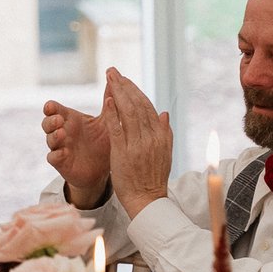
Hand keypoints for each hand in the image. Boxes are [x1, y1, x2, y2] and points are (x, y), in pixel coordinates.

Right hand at [42, 97, 110, 205]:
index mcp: (70, 119)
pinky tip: (62, 153)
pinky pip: (53, 157)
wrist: (103, 168)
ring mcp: (60, 147)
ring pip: (49, 139)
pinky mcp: (61, 162)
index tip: (50, 106)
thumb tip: (114, 76)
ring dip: (53, 136)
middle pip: (47, 123)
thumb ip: (108, 101)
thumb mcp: (106, 121)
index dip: (50, 107)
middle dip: (50, 120)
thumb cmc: (102, 141)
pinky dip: (56, 154)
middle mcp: (62, 131)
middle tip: (58, 119)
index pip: (54, 110)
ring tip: (61, 133)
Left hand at [101, 69, 172, 216]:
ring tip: (110, 79)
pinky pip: (117, 129)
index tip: (125, 79)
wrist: (147, 200)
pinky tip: (107, 100)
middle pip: (136, 105)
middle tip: (113, 71)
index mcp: (160, 135)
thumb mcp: (165, 154)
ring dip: (117, 93)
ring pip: (127, 112)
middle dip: (124, 86)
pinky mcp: (123, 153)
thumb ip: (165, 132)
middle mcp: (150, 137)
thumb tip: (164, 113)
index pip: (147, 106)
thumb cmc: (153, 178)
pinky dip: (112, 113)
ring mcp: (136, 144)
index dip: (135, 90)